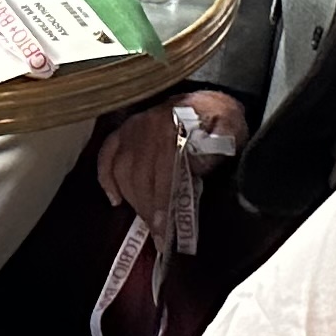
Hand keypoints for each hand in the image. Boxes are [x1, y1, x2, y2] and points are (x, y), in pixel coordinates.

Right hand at [95, 91, 244, 227]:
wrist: (208, 99)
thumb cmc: (221, 119)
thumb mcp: (229, 129)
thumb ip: (217, 146)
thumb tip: (194, 167)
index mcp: (175, 126)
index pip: (163, 171)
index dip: (162, 202)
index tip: (163, 228)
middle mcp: (148, 126)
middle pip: (141, 176)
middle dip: (148, 210)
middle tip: (158, 237)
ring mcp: (132, 129)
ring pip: (123, 171)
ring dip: (133, 201)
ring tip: (146, 223)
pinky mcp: (123, 131)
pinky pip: (106, 156)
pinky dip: (105, 179)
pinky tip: (115, 199)